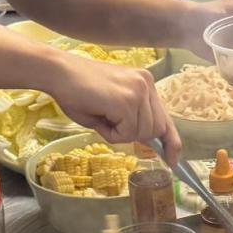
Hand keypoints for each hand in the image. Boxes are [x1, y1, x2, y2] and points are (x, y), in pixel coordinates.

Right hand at [43, 52, 179, 164]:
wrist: (58, 73)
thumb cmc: (79, 91)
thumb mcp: (114, 106)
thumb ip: (133, 119)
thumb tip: (148, 141)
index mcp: (145, 83)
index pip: (165, 118)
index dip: (171, 142)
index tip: (174, 160)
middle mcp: (146, 84)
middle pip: (156, 130)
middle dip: (134, 136)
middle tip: (110, 124)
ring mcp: (138, 91)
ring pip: (142, 133)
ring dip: (120, 134)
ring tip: (101, 117)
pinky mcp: (126, 101)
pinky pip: (127, 133)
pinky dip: (111, 134)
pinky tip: (99, 118)